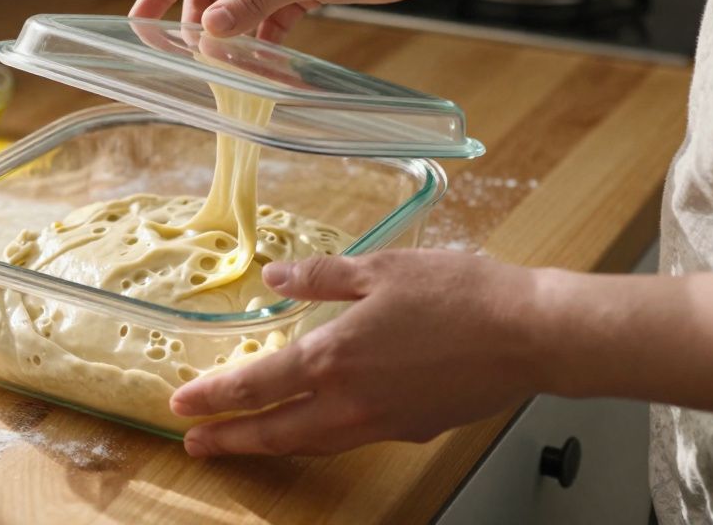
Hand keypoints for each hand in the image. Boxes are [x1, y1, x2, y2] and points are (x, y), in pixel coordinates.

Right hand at [129, 0, 426, 40]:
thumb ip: (253, 2)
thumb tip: (209, 27)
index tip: (138, 20)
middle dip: (199, 22)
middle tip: (190, 58)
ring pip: (239, 7)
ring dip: (233, 34)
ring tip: (226, 66)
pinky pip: (269, 18)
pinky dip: (264, 39)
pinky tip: (263, 63)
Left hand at [170, 250, 541, 455]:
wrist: (530, 335)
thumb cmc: (460, 295)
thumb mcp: (381, 268)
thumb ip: (320, 277)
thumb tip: (275, 277)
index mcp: (334, 357)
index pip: (255, 386)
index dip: (214, 398)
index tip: (182, 407)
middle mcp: (350, 401)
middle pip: (274, 431)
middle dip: (229, 439)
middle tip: (196, 444)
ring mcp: (382, 423)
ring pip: (311, 443)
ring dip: (270, 445)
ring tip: (244, 443)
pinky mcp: (412, 430)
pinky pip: (351, 439)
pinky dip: (319, 437)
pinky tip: (319, 425)